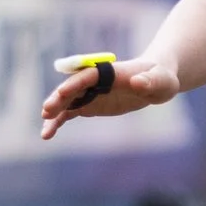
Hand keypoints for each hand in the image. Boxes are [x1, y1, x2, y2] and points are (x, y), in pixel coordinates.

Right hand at [39, 56, 178, 139]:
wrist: (155, 82)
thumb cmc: (160, 78)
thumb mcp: (161, 81)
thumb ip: (150, 81)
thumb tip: (137, 82)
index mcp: (110, 71)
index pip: (88, 75)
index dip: (74, 83)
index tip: (62, 92)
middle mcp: (95, 80)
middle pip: (72, 88)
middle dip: (59, 99)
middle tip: (46, 112)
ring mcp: (90, 92)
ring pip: (67, 102)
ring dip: (54, 114)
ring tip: (45, 133)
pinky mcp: (90, 104)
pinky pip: (70, 113)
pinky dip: (58, 122)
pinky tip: (47, 134)